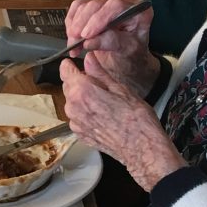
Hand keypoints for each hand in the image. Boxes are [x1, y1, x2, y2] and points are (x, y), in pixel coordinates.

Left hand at [60, 55, 184, 190]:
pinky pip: (77, 117)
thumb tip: (89, 57)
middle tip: (101, 85)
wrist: (141, 148)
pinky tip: (103, 115)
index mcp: (82, 92)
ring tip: (105, 102)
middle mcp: (73, 107)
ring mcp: (75, 123)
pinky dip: (85, 113)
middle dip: (79, 82)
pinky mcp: (80, 134)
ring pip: (72, 102)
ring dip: (82, 98)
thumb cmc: (136, 119)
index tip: (76, 63)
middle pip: (68, 86)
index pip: (65, 71)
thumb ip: (100, 73)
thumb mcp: (120, 89)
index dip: (71, 65)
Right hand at [64, 0, 157, 97]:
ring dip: (74, 26)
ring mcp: (107, 2)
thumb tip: (90, 41)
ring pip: (83, 5)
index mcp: (139, 10)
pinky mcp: (93, 4)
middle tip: (75, 42)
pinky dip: (71, 23)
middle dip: (82, 24)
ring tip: (74, 46)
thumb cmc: (131, 54)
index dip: (98, 19)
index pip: (116, 6)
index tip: (87, 35)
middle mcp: (123, 2)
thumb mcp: (126, 51)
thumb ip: (111, 43)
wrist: (126, 59)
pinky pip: (76, 8)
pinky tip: (73, 37)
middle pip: (96, 4)